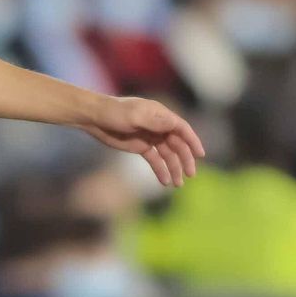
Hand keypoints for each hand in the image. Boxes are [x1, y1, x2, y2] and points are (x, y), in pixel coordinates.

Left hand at [80, 96, 205, 186]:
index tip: (200, 155)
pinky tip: (165, 182)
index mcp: (160, 115)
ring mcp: (150, 137)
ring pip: (167, 154)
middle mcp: (158, 125)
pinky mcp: (141, 146)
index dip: (192, 141)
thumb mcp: (135, 115)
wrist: (94, 118)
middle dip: (185, 159)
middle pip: (177, 144)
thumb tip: (175, 124)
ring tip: (178, 184)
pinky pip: (155, 160)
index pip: (182, 128)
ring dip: (174, 168)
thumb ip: (155, 121)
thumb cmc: (115, 112)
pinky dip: (160, 170)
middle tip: (190, 175)